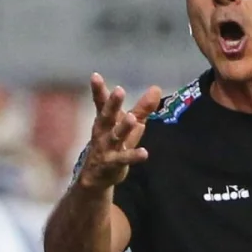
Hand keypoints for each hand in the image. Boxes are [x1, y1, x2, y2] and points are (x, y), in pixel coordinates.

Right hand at [75, 73, 160, 190]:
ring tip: (131, 118)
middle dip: (112, 104)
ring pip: (115, 136)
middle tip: (118, 91)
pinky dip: (133, 156)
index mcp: (105, 120)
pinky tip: (144, 153)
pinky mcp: (113, 163)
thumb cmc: (113, 143)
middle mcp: (103, 132)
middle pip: (107, 116)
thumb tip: (156, 88)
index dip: (98, 90)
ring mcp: (106, 148)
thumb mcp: (129, 124)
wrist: (97, 176)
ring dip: (123, 128)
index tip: (95, 75)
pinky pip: (124, 159)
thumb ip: (142, 108)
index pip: (101, 103)